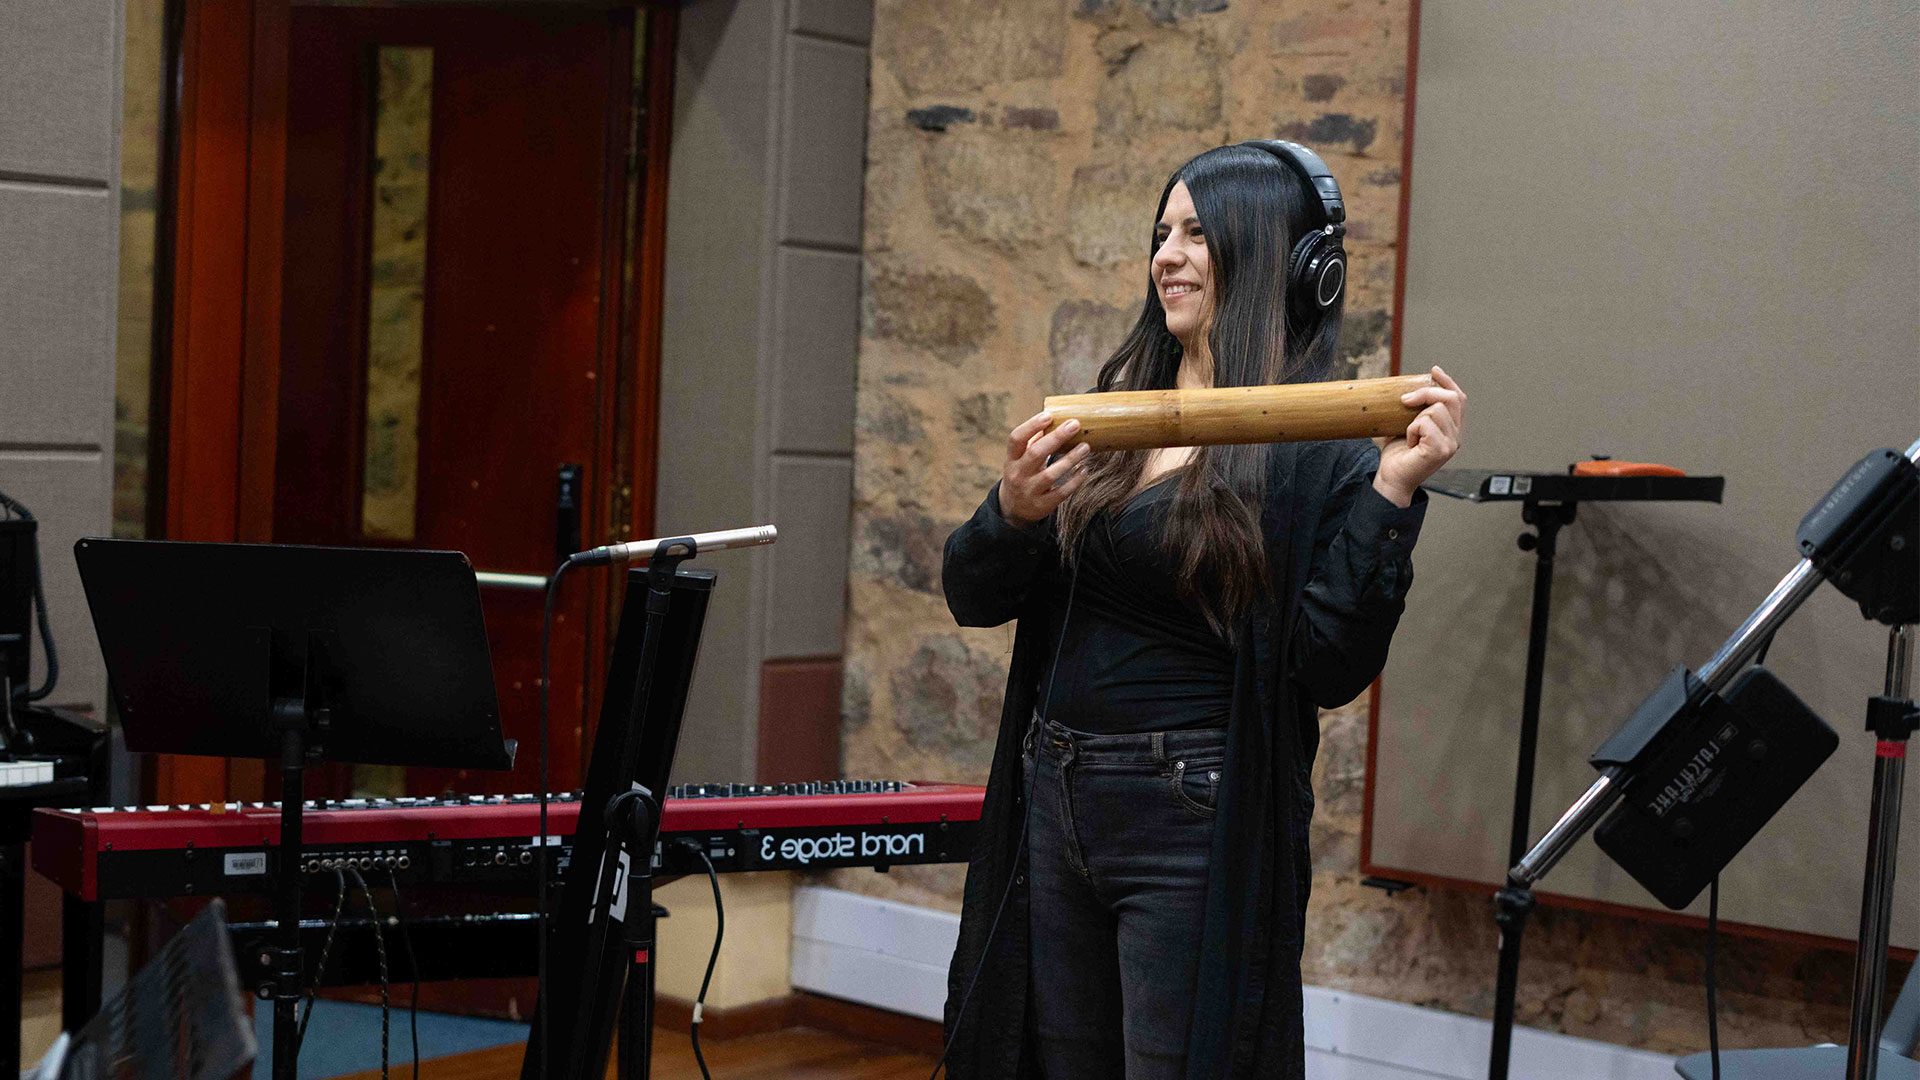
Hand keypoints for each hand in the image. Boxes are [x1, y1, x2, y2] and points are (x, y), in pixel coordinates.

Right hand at [996, 411, 1093, 527]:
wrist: (1013, 508)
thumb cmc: (1022, 473)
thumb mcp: (1020, 457)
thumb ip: (1034, 440)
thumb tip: (1056, 416)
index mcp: (1012, 458)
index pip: (1016, 439)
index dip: (1031, 426)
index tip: (1049, 415)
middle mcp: (1018, 474)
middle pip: (1035, 453)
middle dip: (1056, 438)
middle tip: (1075, 425)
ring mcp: (1029, 491)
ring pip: (1050, 474)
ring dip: (1070, 459)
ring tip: (1086, 447)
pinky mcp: (1042, 505)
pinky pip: (1061, 493)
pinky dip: (1074, 481)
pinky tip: (1084, 469)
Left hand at [1375, 365, 1465, 506]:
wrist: (1391, 479)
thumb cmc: (1397, 455)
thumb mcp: (1406, 425)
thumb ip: (1412, 410)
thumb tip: (1403, 389)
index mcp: (1451, 429)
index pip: (1458, 399)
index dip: (1447, 381)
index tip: (1433, 370)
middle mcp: (1456, 436)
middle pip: (1450, 398)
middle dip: (1426, 392)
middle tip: (1404, 400)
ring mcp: (1451, 444)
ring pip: (1436, 410)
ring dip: (1414, 419)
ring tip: (1409, 435)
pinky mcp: (1441, 450)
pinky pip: (1425, 424)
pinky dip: (1411, 430)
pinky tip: (1410, 443)